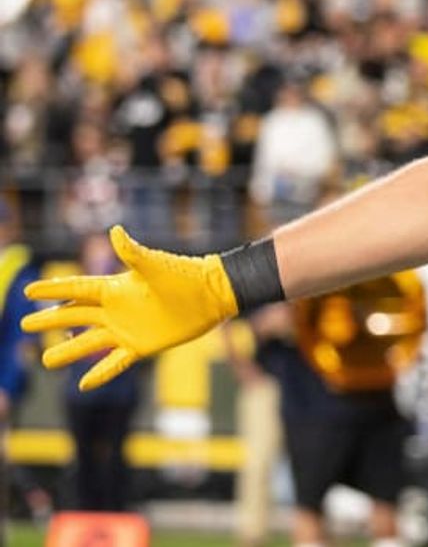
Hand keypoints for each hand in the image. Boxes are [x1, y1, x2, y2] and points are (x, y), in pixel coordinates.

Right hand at [21, 226, 239, 390]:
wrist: (213, 295)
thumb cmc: (185, 275)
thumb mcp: (155, 265)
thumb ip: (132, 253)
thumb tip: (115, 231)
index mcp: (114, 288)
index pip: (75, 289)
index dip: (52, 290)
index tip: (28, 291)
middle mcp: (115, 309)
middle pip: (74, 316)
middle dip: (50, 319)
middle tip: (25, 323)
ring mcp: (126, 329)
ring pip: (88, 343)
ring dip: (68, 351)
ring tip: (45, 360)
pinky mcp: (141, 346)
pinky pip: (115, 362)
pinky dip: (100, 373)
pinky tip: (83, 385)